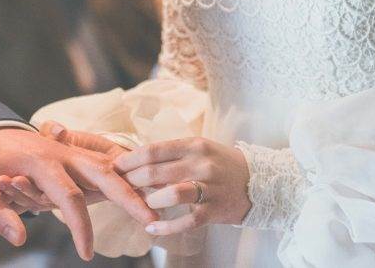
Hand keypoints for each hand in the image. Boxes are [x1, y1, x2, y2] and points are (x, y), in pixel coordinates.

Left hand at [0, 126, 156, 260]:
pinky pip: (100, 168)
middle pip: (104, 174)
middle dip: (129, 197)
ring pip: (107, 169)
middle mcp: (62, 154)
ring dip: (128, 188)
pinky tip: (140, 195)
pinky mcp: (74, 154)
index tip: (86, 254)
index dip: (80, 229)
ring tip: (152, 209)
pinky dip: (120, 181)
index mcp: (41, 161)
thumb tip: (19, 239)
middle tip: (152, 218)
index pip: (67, 199)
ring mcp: (71, 151)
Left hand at [114, 137, 250, 235]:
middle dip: (132, 181)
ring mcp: (209, 187)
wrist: (260, 183)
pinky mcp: (215, 210)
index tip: (114, 166)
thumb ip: (171, 155)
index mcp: (193, 145)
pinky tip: (151, 228)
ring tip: (140, 204)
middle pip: (156, 171)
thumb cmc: (221, 164)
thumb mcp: (198, 150)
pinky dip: (166, 227)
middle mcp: (201, 164)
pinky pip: (186, 221)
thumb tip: (136, 161)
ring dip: (149, 200)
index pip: (153, 150)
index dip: (130, 159)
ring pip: (171, 193)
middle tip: (118, 187)